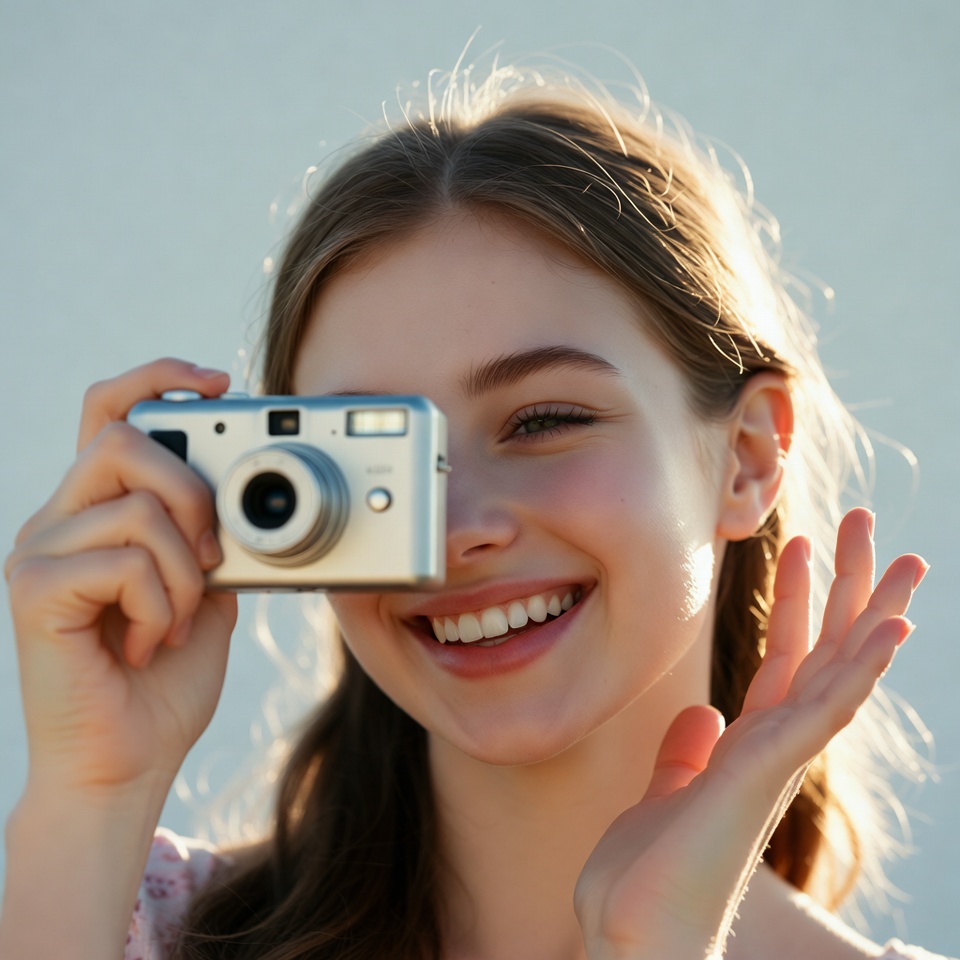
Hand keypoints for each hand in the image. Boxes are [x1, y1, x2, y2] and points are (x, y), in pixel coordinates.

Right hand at [4, 359, 238, 799]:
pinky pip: (127, 561)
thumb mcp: (202, 590)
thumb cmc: (163, 680)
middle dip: (193, 493)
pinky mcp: (35, 590)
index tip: (218, 382)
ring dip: (185, 571)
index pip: (109, 411)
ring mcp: (38, 551)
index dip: (158, 378)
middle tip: (209, 557)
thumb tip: (231, 493)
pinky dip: (164, 605)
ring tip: (176, 620)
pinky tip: (148, 644)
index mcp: (96, 511)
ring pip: (138, 506)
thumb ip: (204, 537)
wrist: (128, 760)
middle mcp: (58, 519)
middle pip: (125, 438)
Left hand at [574, 509, 926, 958]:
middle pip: (825, 652)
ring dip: (872, 613)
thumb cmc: (648, 874)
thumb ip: (686, 751)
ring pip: (839, 671)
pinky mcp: (764, 771)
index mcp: (749, 746)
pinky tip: (891, 630)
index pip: (789, 660)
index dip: (802, 603)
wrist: (631, 934)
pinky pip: (824, 710)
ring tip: (903, 558)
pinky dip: (860, 668)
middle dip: (849, 588)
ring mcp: (776, 760)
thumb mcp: (663, 793)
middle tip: (871, 525)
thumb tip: (703, 711)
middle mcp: (773, 748)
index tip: (808, 547)